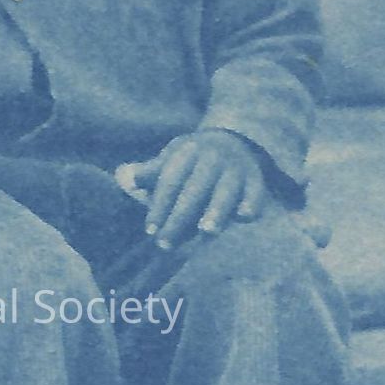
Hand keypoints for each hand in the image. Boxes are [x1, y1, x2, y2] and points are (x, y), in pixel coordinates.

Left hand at [140, 127, 268, 254]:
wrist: (233, 139)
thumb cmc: (193, 158)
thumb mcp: (171, 157)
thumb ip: (152, 172)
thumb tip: (127, 178)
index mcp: (187, 151)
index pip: (170, 181)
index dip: (159, 206)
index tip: (150, 230)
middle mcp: (212, 158)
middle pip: (194, 190)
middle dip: (180, 218)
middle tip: (166, 244)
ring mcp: (236, 168)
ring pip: (226, 191)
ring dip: (217, 210)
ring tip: (206, 232)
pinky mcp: (256, 179)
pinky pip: (256, 192)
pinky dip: (252, 203)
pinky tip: (243, 217)